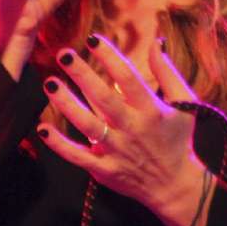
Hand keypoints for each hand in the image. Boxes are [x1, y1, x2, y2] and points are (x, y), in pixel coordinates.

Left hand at [35, 34, 211, 225]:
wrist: (174, 186)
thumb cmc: (177, 139)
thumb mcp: (184, 104)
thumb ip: (168, 73)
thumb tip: (155, 43)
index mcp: (152, 110)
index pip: (129, 78)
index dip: (110, 57)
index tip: (93, 39)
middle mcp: (132, 128)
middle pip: (103, 98)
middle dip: (83, 75)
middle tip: (63, 54)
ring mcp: (116, 150)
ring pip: (87, 125)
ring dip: (67, 104)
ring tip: (50, 84)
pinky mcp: (104, 169)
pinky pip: (77, 156)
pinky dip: (59, 144)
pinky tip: (42, 128)